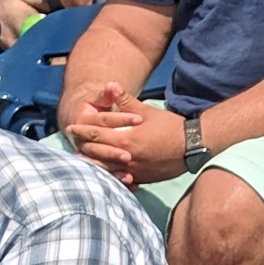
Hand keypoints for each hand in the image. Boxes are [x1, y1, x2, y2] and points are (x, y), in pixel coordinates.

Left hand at [63, 84, 183, 184]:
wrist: (192, 145)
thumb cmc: (169, 126)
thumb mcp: (147, 111)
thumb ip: (126, 100)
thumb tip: (110, 85)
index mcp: (126, 139)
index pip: (97, 134)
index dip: (82, 130)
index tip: (71, 128)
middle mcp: (127, 158)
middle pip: (97, 154)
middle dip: (83, 147)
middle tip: (72, 143)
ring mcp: (134, 170)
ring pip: (106, 169)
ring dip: (93, 164)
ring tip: (82, 161)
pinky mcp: (142, 178)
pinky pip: (121, 179)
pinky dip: (110, 176)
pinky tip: (103, 175)